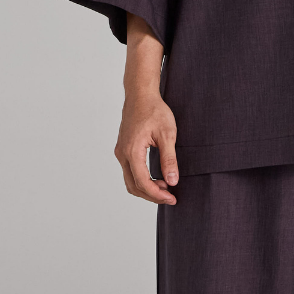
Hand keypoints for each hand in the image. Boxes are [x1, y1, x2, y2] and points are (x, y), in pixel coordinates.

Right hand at [115, 88, 178, 203]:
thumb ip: (169, 159)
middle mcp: (122, 154)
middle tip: (170, 197)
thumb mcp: (167, 134)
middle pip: (133, 186)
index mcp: (132, 151)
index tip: (172, 198)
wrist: (140, 95)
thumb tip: (173, 181)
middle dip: (152, 195)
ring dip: (146, 188)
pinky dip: (142, 180)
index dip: (157, 194)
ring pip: (130, 180)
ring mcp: (120, 152)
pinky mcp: (123, 149)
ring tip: (166, 187)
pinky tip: (157, 177)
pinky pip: (130, 171)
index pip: (142, 182)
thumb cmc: (154, 110)